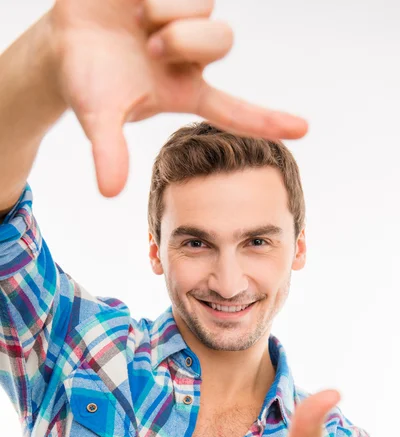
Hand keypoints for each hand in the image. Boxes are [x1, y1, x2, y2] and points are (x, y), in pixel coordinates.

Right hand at [48, 0, 307, 197]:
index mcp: (185, 92)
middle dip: (185, 40)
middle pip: (222, 41)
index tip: (303, 130)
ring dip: (168, 8)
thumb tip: (109, 192)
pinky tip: (133, 0)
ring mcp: (184, 19)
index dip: (266, 120)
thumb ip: (109, 150)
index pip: (234, 110)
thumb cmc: (87, 83)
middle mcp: (192, 56)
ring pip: (206, 5)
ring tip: (137, 16)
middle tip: (150, 45)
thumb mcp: (97, 116)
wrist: (65, 42)